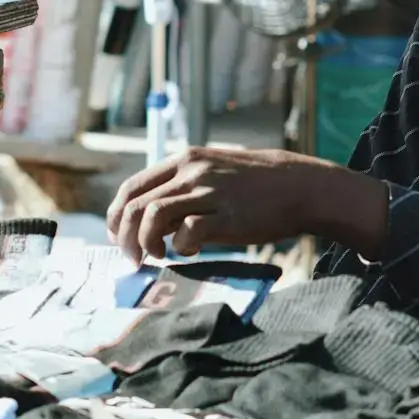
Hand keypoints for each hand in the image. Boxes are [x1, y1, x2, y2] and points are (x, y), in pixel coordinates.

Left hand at [105, 146, 363, 265]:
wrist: (301, 186)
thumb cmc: (256, 185)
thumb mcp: (214, 173)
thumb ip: (184, 189)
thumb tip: (151, 220)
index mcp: (184, 160)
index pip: (132, 186)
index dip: (118, 215)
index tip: (119, 236)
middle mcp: (191, 171)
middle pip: (135, 205)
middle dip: (125, 237)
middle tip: (132, 258)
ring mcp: (208, 192)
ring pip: (153, 217)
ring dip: (146, 244)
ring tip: (156, 257)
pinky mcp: (227, 215)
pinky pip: (188, 233)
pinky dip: (181, 247)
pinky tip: (189, 252)